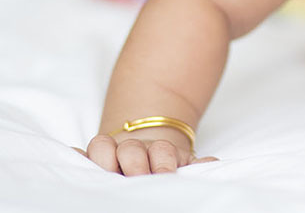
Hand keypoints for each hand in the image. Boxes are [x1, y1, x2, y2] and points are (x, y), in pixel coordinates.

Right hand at [75, 128, 217, 174]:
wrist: (146, 157)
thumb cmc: (166, 168)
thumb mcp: (183, 166)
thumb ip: (195, 165)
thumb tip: (212, 163)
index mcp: (159, 150)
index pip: (162, 149)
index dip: (163, 162)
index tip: (166, 176)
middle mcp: (132, 148)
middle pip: (131, 148)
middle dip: (134, 162)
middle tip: (138, 179)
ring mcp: (110, 152)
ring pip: (101, 144)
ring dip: (103, 157)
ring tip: (107, 174)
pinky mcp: (88, 161)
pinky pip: (77, 154)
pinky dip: (74, 156)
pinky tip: (74, 162)